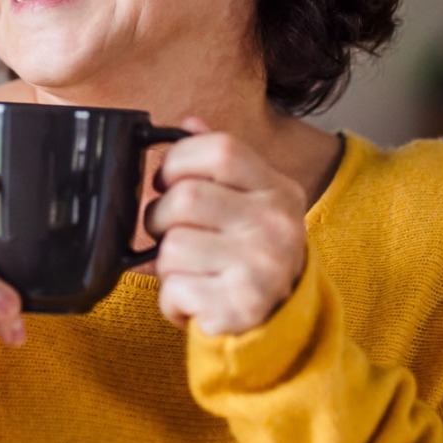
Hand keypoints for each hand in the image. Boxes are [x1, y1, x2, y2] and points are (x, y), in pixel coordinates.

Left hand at [146, 119, 306, 336]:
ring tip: (190, 269)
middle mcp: (277, 225)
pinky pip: (173, 290)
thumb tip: (189, 122)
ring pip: (171, 248)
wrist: (282, 320)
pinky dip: (171, 298)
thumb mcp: (248, 198)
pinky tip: (195, 297)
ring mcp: (262, 267)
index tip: (168, 180)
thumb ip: (220, 161)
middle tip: (169, 230)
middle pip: (185, 198)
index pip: (220, 149)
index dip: (179, 160)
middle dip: (160, 216)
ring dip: (165, 263)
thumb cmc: (251, 250)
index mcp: (278, 189)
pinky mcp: (240, 308)